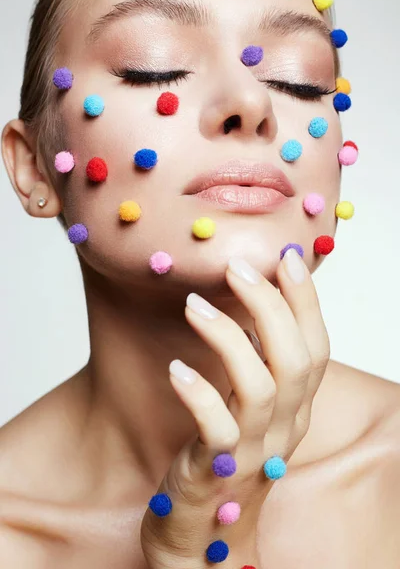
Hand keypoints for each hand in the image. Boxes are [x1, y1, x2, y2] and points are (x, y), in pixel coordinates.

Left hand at [140, 251, 329, 568]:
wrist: (206, 533)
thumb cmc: (225, 453)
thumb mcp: (251, 406)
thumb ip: (259, 361)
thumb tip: (254, 301)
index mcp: (296, 407)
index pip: (316, 348)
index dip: (305, 302)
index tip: (286, 258)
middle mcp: (283, 426)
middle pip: (294, 361)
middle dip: (270, 307)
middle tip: (236, 269)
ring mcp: (252, 449)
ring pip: (259, 387)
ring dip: (229, 338)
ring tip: (193, 305)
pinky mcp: (215, 469)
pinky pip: (216, 428)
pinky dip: (199, 393)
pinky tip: (177, 369)